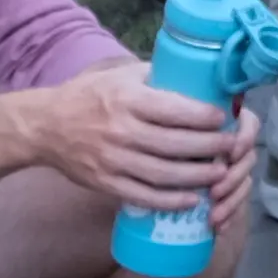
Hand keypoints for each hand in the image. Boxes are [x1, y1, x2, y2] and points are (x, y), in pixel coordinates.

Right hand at [30, 58, 252, 213]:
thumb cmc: (89, 96)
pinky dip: (169, 201)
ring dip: (196, 177)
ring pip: (163, 174)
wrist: (46, 126)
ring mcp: (113, 160)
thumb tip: (198, 76)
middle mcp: (121, 130)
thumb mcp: (121, 76)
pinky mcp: (105, 183)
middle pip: (175, 144)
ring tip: (220, 174)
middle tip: (231, 148)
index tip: (224, 119)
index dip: (204, 117)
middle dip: (210, 148)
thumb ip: (156, 76)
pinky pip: (143, 196)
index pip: (174, 110)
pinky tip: (191, 200)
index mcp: (128, 100)